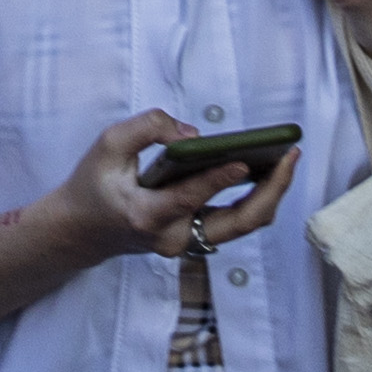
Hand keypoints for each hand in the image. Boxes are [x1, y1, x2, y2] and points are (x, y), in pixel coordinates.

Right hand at [42, 104, 293, 265]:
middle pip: (237, 223)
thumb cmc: (93, 184)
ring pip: (244, 225)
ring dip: (270, 193)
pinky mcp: (197, 238)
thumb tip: (193, 135)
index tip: (246, 160)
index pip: (189, 198)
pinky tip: (268, 169)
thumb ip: (147, 128)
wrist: (81, 230)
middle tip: (290, 155)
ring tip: (286, 158)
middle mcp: (173, 237)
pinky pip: (236, 220)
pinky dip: (255, 197)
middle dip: (271, 191)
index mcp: (146, 216)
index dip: (219, 180)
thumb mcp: (107, 145)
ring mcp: (189, 243)